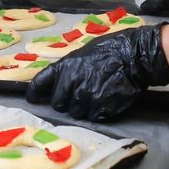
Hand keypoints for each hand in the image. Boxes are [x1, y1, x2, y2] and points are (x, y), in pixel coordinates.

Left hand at [25, 25, 168, 121]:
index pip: (40, 84)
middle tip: (80, 94)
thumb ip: (68, 69)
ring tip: (97, 95)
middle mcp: (71, 83)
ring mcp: (86, 97)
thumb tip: (58, 83)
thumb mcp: (83, 54)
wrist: (135, 56)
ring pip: (76, 113)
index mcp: (64, 67)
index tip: (33, 99)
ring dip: (83, 108)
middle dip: (66, 102)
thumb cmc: (110, 50)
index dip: (34, 93)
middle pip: (58, 104)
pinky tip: (106, 100)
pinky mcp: (101, 109)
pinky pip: (93, 117)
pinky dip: (98, 112)